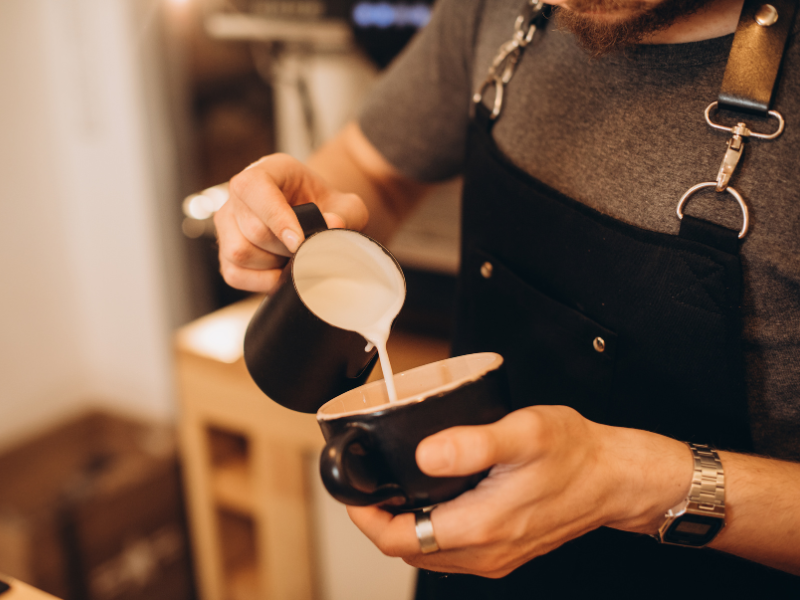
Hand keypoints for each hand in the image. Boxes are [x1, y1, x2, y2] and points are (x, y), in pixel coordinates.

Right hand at [214, 153, 368, 291]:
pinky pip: (234, 274)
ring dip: (273, 263)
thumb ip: (346, 214)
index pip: (255, 187)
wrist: (314, 215)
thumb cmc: (325, 206)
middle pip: (253, 229)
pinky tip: (281, 271)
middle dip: (285, 248)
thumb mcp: (346, 205)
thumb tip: (332, 226)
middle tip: (307, 248)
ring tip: (293, 256)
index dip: (276, 217)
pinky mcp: (224, 251)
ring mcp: (227, 222)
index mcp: (267, 170)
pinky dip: (262, 280)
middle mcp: (239, 194)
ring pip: (239, 252)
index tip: (299, 241)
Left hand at [347, 406, 690, 577]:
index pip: (399, 539)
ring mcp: (496, 556)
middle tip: (371, 486)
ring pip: (428, 553)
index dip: (366, 518)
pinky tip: (433, 500)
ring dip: (404, 526)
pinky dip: (430, 529)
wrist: (615, 477)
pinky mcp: (505, 550)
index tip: (354, 492)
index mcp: (482, 527)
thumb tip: (424, 455)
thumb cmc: (574, 453)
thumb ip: (471, 445)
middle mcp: (486, 552)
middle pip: (408, 550)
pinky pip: (452, 550)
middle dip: (380, 521)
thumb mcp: (523, 434)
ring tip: (395, 489)